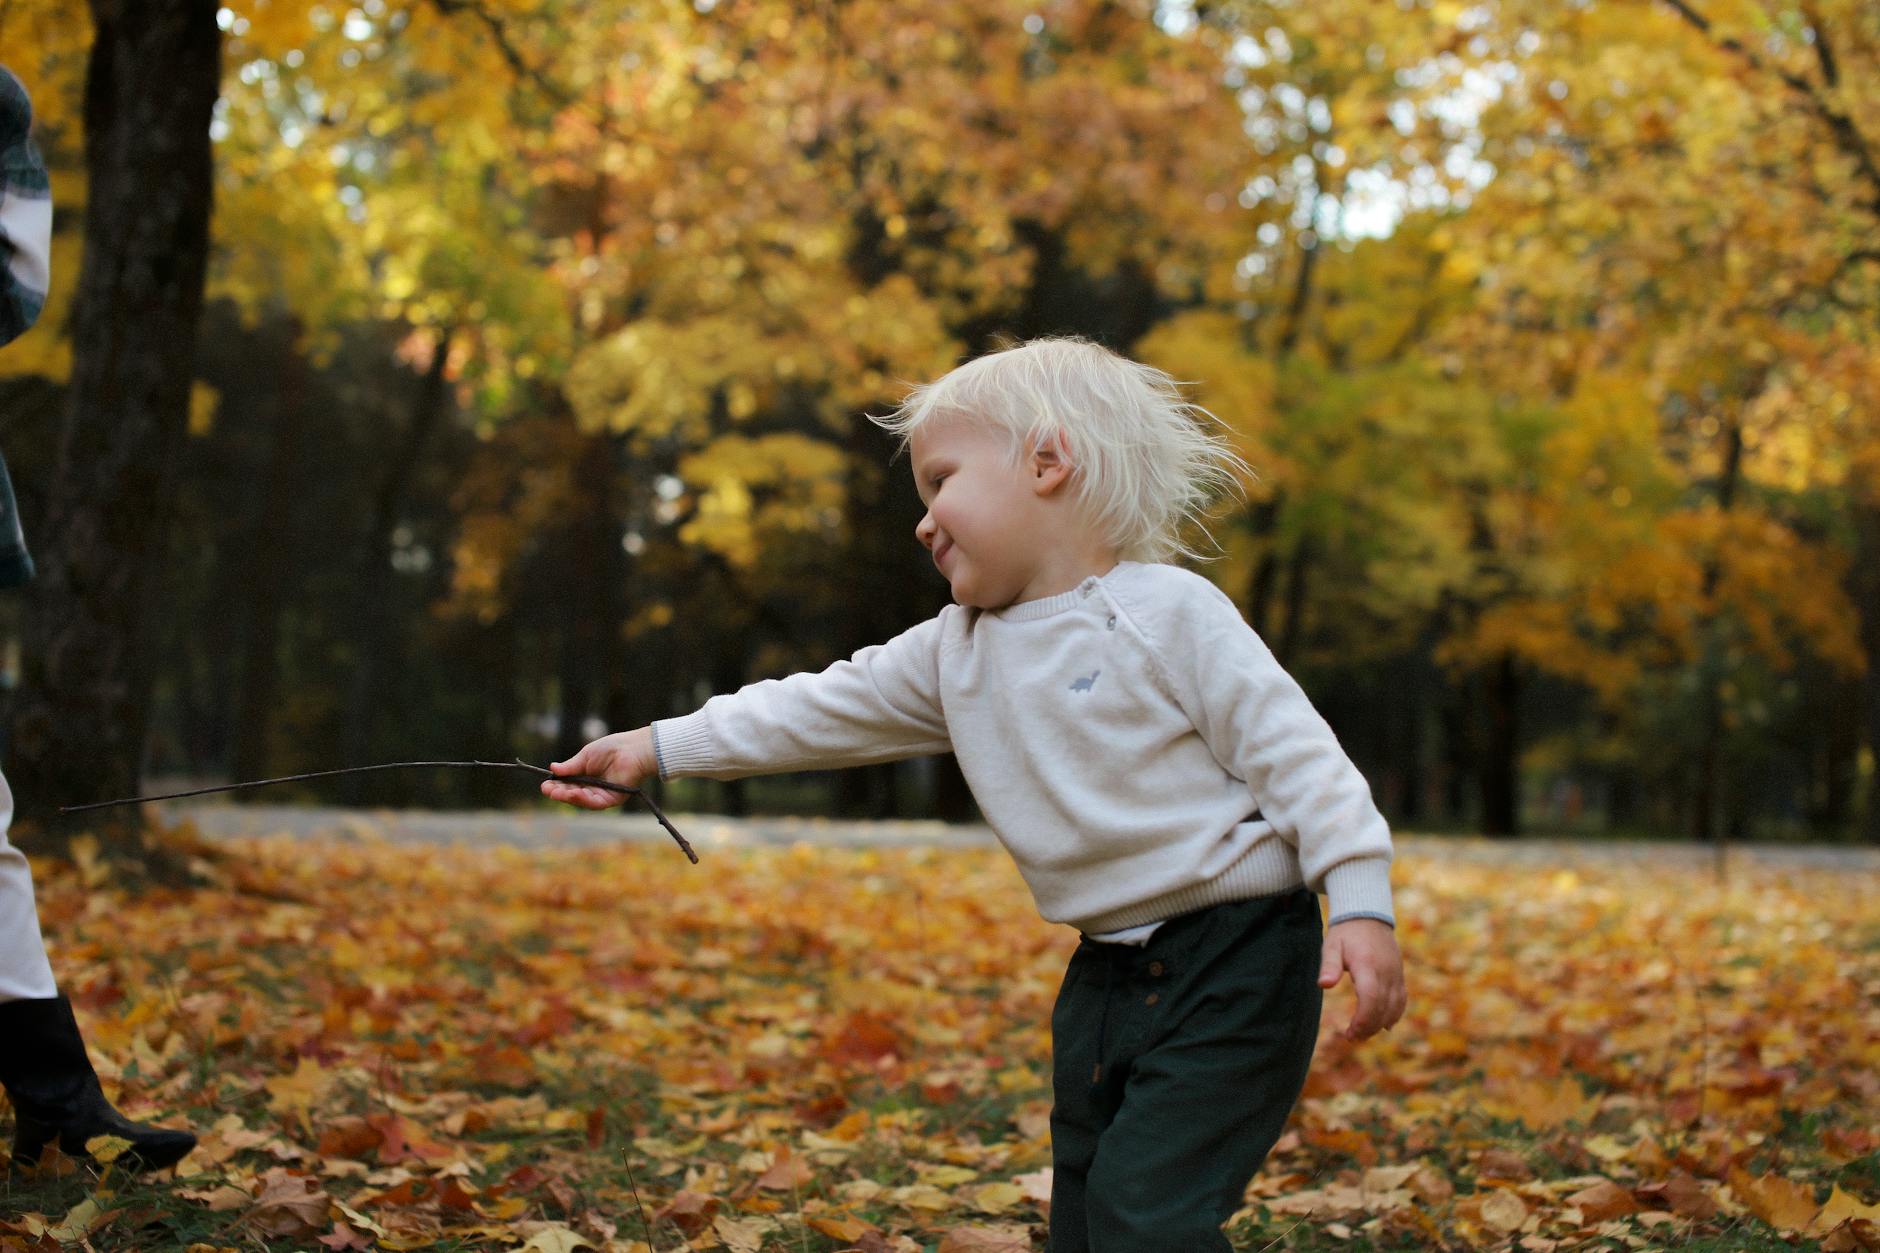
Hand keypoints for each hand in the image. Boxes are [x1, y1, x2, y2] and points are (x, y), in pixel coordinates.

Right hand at [540, 727, 657, 809]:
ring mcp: (602, 795)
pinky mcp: (612, 799)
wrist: (633, 748)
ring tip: (557, 792)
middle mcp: (593, 788)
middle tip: (548, 790)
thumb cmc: (612, 748)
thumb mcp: (586, 756)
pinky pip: (595, 803)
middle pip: (573, 795)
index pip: (568, 784)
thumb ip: (571, 766)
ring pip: (582, 801)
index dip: (556, 786)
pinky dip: (584, 799)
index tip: (545, 784)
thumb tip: (552, 769)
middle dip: (559, 793)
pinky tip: (575, 793)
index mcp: (586, 776)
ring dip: (569, 797)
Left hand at [1317, 918, 1405, 1041]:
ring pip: (1394, 1007)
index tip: (1350, 1032)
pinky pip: (1402, 999)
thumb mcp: (1332, 945)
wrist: (1368, 916)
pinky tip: (1384, 1025)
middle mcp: (1386, 971)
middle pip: (1383, 1008)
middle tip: (1352, 1037)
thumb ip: (1329, 965)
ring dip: (1380, 1024)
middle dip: (1369, 1027)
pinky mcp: (1399, 975)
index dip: (1363, 1020)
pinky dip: (1394, 1014)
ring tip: (1363, 1033)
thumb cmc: (1346, 933)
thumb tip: (1323, 985)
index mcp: (1367, 965)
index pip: (1371, 998)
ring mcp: (1396, 974)